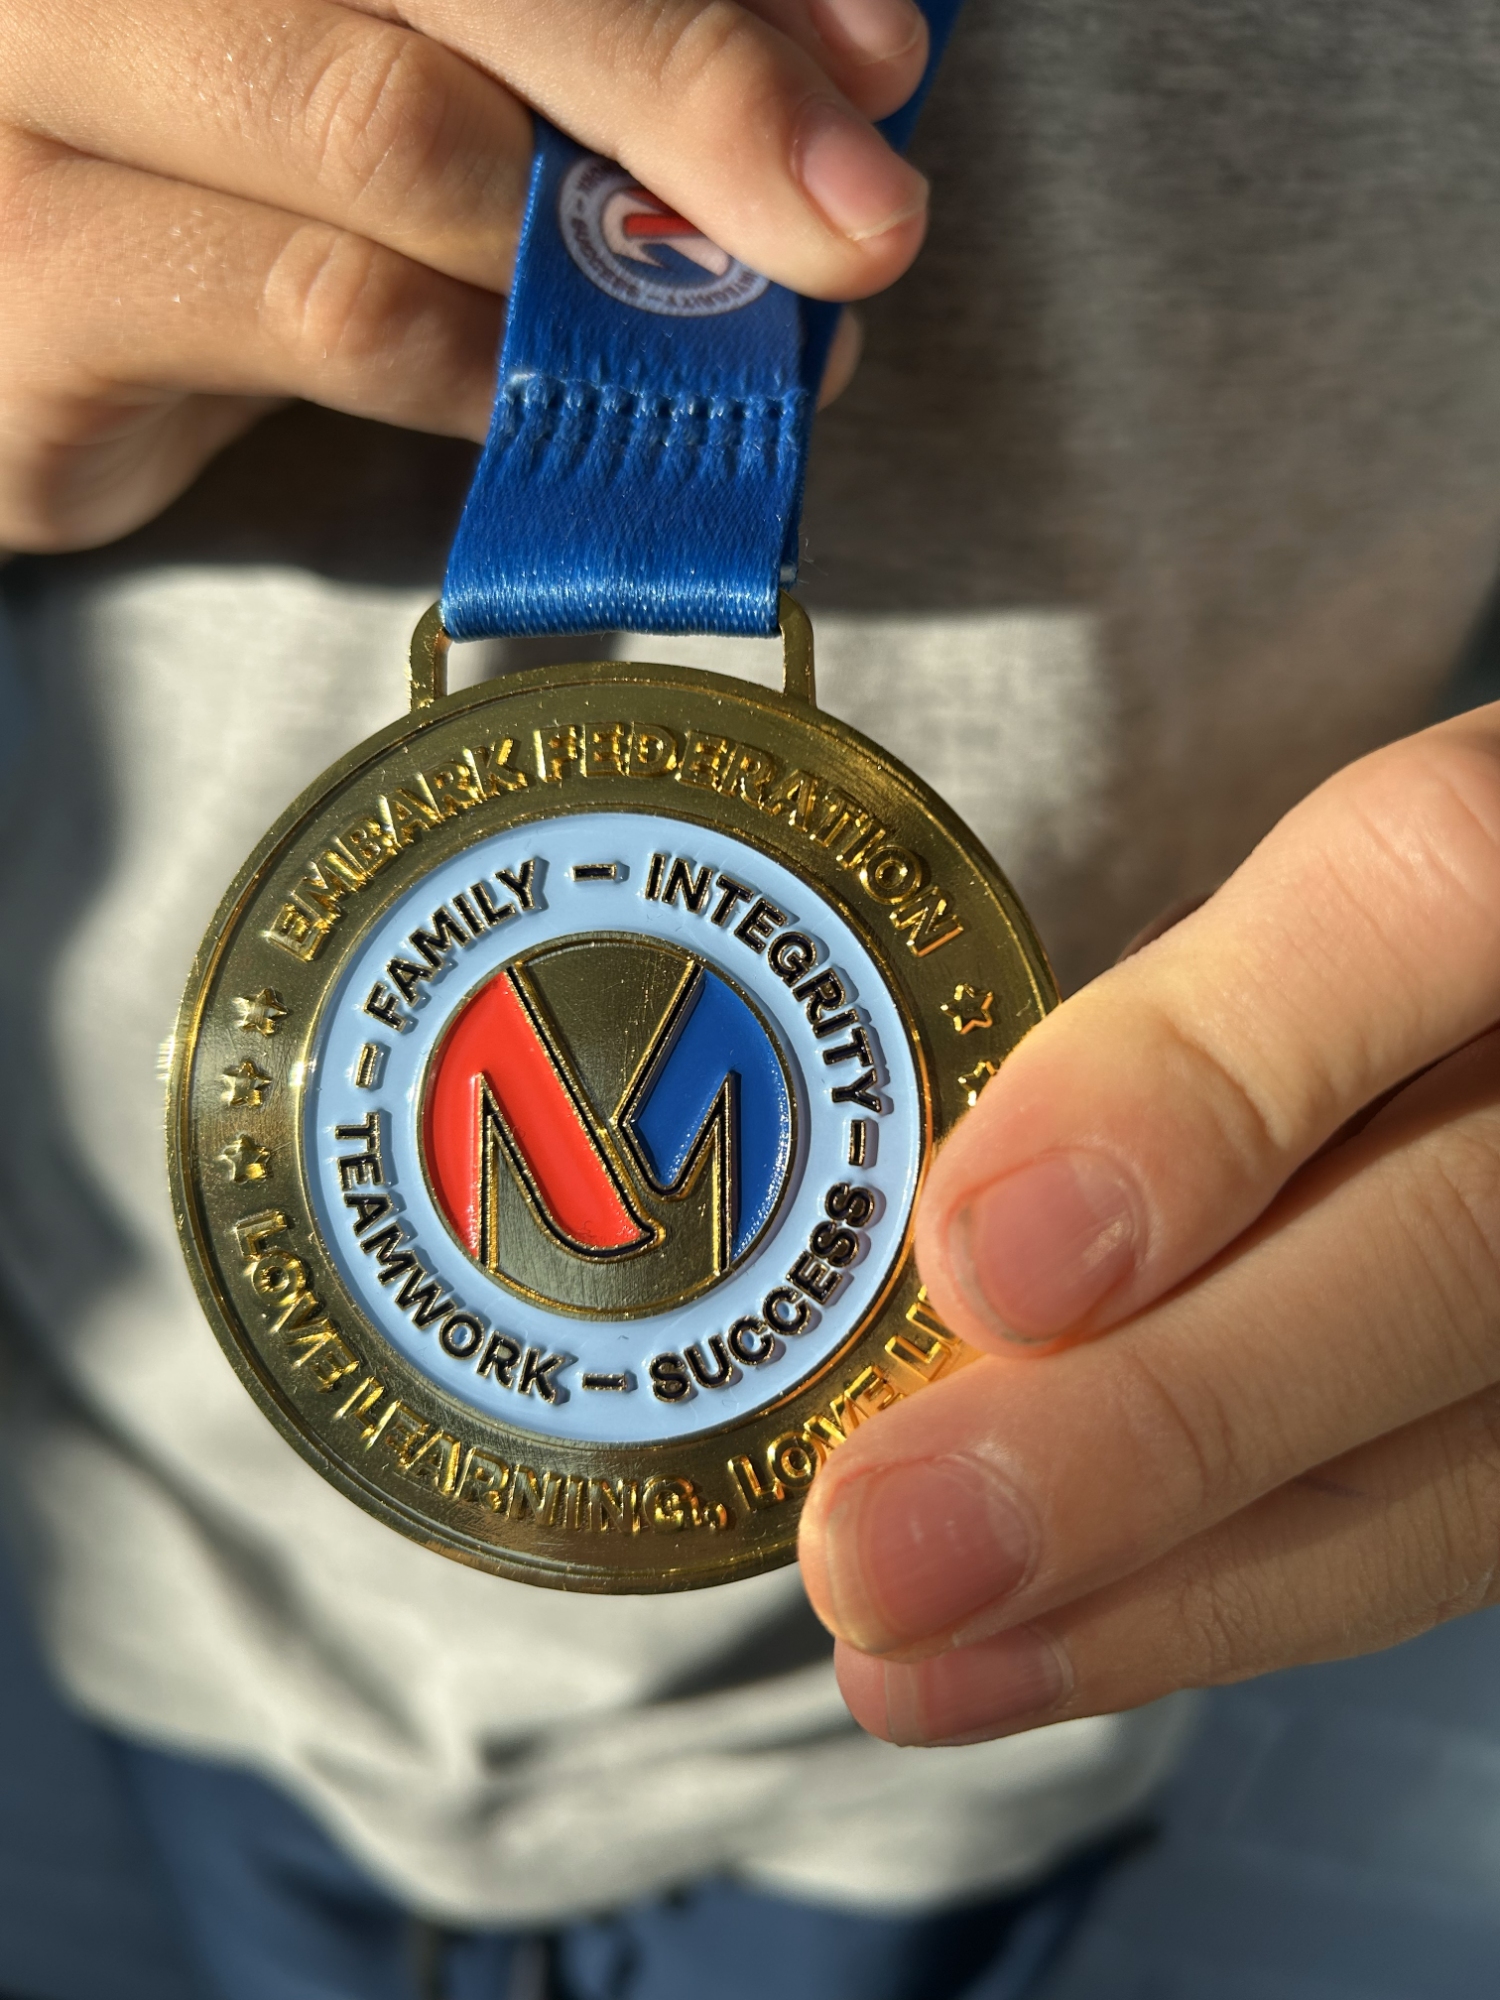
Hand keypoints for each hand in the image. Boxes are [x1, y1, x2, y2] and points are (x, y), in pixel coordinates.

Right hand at [0, 0, 924, 550]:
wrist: (18, 317)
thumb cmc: (225, 181)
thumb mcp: (403, 71)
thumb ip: (570, 62)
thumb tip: (830, 102)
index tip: (872, 64)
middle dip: (694, 90)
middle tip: (855, 220)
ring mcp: (48, 75)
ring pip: (389, 125)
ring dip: (597, 252)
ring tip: (716, 335)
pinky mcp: (37, 272)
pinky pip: (318, 303)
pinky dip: (475, 360)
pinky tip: (549, 393)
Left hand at [799, 704, 1499, 1743]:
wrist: (1490, 1033)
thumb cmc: (1364, 963)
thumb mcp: (1282, 920)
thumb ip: (1187, 1029)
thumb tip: (987, 1237)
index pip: (1433, 881)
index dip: (1206, 1077)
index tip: (984, 1250)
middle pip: (1449, 1247)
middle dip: (1151, 1422)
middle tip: (885, 1547)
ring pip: (1458, 1455)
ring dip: (1166, 1579)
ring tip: (914, 1645)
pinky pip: (1440, 1529)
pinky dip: (1229, 1602)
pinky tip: (1049, 1645)